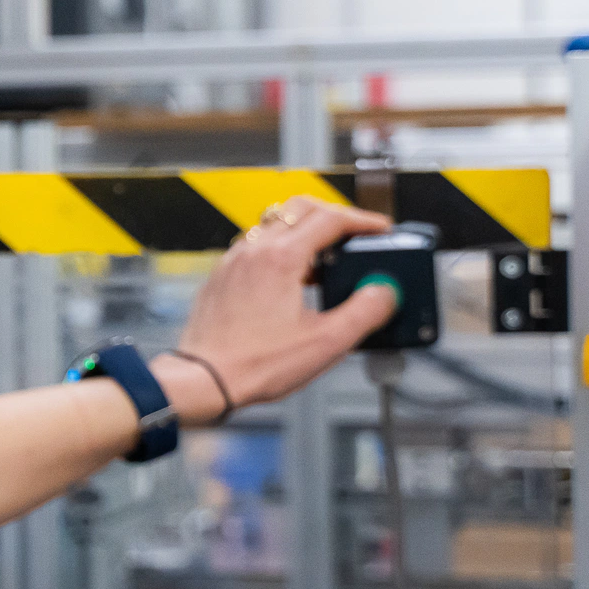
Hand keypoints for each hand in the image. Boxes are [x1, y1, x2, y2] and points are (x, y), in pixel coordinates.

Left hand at [151, 195, 397, 423]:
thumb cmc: (255, 365)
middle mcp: (253, 250)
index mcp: (280, 258)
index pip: (330, 219)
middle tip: (356, 233)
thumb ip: (364, 313)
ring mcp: (233, 260)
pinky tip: (292, 278)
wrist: (203, 379)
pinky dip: (280, 247)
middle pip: (300, 208)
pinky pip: (255, 244)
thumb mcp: (326, 343)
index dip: (362, 220)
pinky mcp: (222, 275)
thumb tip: (385, 292)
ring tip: (327, 259)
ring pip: (275, 223)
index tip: (380, 229)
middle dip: (333, 213)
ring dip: (305, 230)